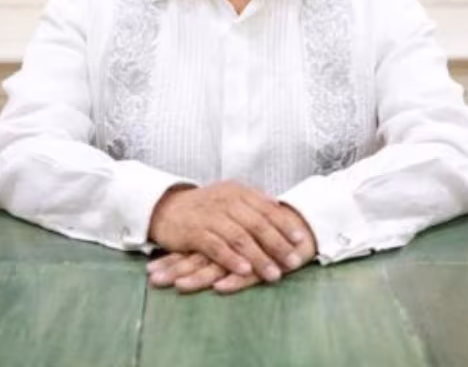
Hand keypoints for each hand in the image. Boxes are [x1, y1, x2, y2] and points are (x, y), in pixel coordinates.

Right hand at [147, 181, 309, 282]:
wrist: (166, 208)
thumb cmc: (204, 206)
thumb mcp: (229, 196)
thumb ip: (252, 200)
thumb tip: (278, 204)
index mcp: (237, 192)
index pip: (267, 208)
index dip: (285, 224)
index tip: (301, 240)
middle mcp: (225, 202)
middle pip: (257, 224)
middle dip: (277, 244)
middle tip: (293, 262)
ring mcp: (210, 216)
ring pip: (239, 237)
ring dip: (258, 257)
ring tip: (273, 274)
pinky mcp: (194, 231)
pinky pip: (216, 247)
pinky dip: (232, 259)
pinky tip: (244, 271)